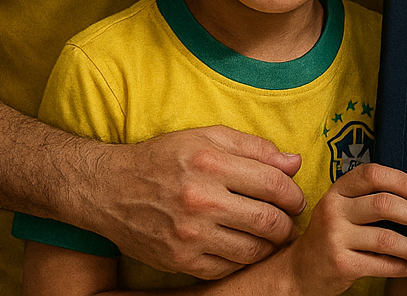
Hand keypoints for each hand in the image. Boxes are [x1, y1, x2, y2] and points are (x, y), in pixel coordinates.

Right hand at [88, 126, 305, 277]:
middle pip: (268, 221)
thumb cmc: (164, 159)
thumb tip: (294, 163)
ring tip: (271, 237)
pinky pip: (227, 268)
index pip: (274, 184)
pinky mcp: (179, 260)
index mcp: (211, 163)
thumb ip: (254, 148)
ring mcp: (189, 235)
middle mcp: (201, 200)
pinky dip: (242, 260)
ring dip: (270, 246)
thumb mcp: (207, 138)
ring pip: (252, 250)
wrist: (110, 188)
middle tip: (289, 222)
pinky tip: (243, 247)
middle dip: (288, 224)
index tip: (296, 199)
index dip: (293, 195)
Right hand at [284, 162, 406, 295]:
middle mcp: (334, 210)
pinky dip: (399, 267)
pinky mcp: (341, 263)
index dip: (399, 179)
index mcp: (337, 191)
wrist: (299, 271)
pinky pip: (380, 264)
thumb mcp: (340, 210)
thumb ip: (366, 199)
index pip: (371, 174)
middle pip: (384, 204)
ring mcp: (336, 237)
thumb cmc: (331, 236)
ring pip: (386, 238)